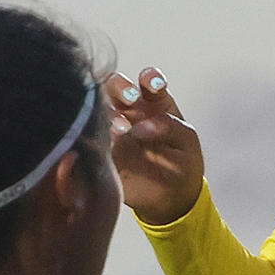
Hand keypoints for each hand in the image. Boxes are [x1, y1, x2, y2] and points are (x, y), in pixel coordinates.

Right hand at [106, 68, 204, 225]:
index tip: (153, 84)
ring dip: (107, 113)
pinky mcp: (102, 150)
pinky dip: (91, 137)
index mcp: (155, 103)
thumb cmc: (182, 162)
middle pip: (115, 86)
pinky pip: (89, 139)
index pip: (149, 81)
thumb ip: (170, 127)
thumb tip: (140, 127)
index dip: (149, 78)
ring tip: (121, 128)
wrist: (172, 196)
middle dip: (121, 87)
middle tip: (131, 99)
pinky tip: (102, 141)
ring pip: (97, 109)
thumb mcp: (186, 142)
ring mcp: (113, 130)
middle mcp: (130, 111)